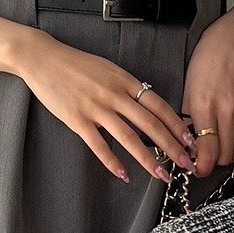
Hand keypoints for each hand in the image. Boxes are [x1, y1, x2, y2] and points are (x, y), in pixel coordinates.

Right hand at [15, 32, 196, 182]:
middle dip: (171, 146)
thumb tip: (146, 103)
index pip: (158, 105)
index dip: (176, 125)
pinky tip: (123, 174)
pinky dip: (112, 162)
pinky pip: (98, 145)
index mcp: (125, 81)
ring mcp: (95, 107)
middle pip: (149, 124)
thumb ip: (126, 86)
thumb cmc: (75, 64)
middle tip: (185, 164)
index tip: (190, 141)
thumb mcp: (108, 69)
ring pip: (128, 137)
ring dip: (147, 159)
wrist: (43, 58)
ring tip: (160, 174)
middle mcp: (114, 94)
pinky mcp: (77, 119)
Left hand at [180, 18, 233, 177]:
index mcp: (205, 108)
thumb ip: (188, 127)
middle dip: (214, 162)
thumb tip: (189, 152)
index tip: (198, 169)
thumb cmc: (203, 70)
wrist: (226, 48)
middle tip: (208, 157)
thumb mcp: (185, 98)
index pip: (207, 152)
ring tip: (222, 150)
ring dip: (230, 157)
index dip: (202, 167)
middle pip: (225, 156)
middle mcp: (227, 110)